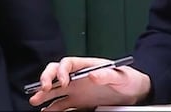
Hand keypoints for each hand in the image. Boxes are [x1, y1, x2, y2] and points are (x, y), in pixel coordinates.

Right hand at [28, 56, 150, 110]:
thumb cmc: (130, 79)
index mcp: (88, 66)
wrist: (135, 91)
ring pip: (55, 89)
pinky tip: (47, 111)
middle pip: (56, 74)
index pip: (67, 63)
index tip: (63, 81)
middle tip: (41, 89)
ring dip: (44, 94)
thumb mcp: (121, 76)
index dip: (61, 71)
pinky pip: (61, 104)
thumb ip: (107, 75)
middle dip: (45, 79)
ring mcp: (77, 89)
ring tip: (35, 101)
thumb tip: (92, 74)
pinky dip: (53, 107)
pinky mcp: (78, 101)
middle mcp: (79, 76)